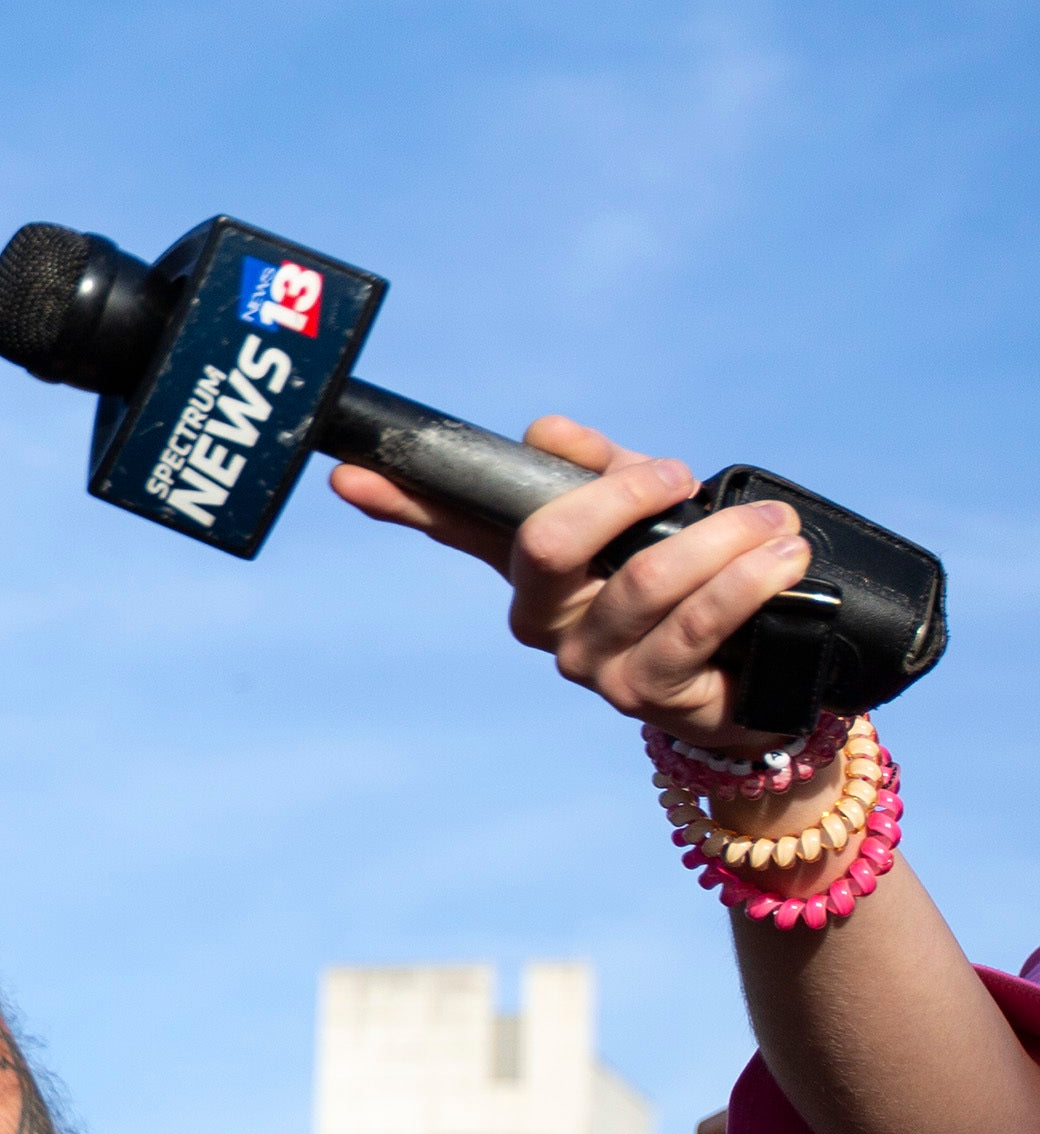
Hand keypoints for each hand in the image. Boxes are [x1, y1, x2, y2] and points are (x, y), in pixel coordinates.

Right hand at [329, 415, 806, 744]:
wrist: (762, 682)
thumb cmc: (697, 584)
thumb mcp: (654, 514)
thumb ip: (604, 471)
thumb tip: (546, 434)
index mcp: (532, 569)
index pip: (454, 527)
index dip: (400, 499)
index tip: (349, 472)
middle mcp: (544, 621)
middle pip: (548, 543)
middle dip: (624, 494)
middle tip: (681, 478)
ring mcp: (591, 665)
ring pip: (644, 579)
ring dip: (725, 540)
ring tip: (775, 528)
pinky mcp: (649, 699)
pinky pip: (697, 625)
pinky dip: (748, 582)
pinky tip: (783, 562)